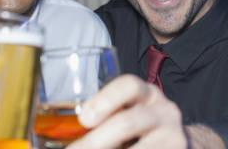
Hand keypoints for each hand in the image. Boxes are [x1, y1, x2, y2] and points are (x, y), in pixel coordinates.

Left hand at [68, 74, 186, 148]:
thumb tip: (51, 139)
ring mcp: (173, 136)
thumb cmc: (139, 131)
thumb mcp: (128, 115)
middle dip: (94, 142)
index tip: (84, 118)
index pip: (129, 85)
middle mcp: (165, 111)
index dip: (106, 99)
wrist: (176, 145)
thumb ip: (102, 120)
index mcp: (146, 94)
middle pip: (127, 123)